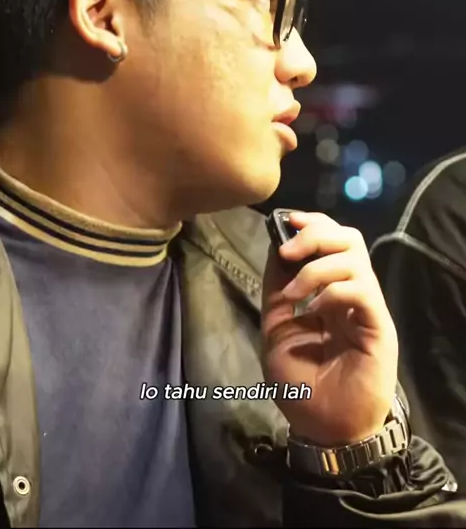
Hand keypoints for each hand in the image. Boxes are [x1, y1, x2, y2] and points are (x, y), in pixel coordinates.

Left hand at [261, 212, 397, 445]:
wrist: (322, 430)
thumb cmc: (301, 386)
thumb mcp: (277, 330)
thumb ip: (277, 290)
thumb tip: (274, 247)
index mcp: (330, 292)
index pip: (331, 240)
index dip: (312, 224)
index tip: (286, 221)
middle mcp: (352, 294)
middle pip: (349, 238)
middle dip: (316, 234)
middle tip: (288, 250)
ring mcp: (367, 309)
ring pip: (355, 258)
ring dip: (317, 267)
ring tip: (294, 293)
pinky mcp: (378, 328)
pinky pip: (362, 291)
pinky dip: (333, 291)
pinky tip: (315, 311)